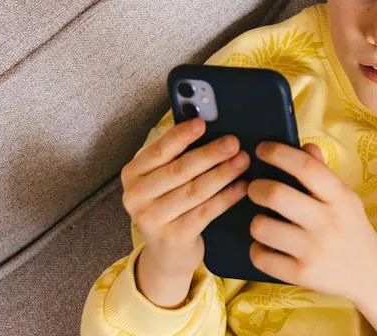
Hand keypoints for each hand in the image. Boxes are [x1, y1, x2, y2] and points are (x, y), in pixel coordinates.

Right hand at [120, 118, 249, 306]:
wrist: (167, 253)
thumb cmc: (170, 204)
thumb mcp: (164, 179)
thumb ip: (178, 155)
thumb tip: (210, 125)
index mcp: (133, 174)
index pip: (158, 151)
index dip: (181, 136)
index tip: (202, 123)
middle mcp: (136, 197)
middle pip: (179, 170)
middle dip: (210, 154)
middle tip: (234, 143)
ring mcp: (152, 219)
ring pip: (194, 191)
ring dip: (223, 173)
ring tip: (243, 161)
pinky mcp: (172, 237)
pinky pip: (205, 212)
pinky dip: (226, 197)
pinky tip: (242, 187)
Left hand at [248, 143, 376, 333]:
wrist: (370, 273)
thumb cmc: (351, 228)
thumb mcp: (345, 198)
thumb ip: (323, 172)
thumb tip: (304, 147)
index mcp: (340, 197)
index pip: (306, 167)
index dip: (278, 153)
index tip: (262, 148)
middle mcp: (328, 222)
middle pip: (276, 195)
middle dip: (256, 188)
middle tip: (254, 189)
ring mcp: (314, 250)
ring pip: (262, 227)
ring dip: (255, 221)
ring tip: (263, 221)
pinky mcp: (301, 274)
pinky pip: (261, 256)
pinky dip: (257, 249)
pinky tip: (267, 246)